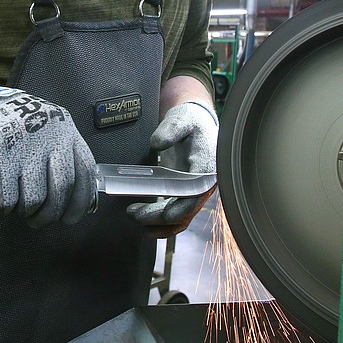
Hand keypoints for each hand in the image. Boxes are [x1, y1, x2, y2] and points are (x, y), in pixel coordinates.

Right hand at [0, 78, 96, 225]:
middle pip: (62, 189)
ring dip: (21, 211)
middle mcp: (47, 132)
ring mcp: (22, 143)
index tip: (69, 217)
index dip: (80, 201)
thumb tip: (69, 198)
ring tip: (9, 201)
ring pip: (33, 200)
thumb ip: (54, 153)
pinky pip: (6, 201)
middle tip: (37, 220)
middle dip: (49, 214)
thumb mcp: (36, 126)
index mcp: (61, 125)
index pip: (85, 170)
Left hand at [127, 101, 218, 236]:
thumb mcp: (182, 119)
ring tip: (135, 215)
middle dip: (160, 217)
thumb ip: (170, 130)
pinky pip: (175, 213)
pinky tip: (145, 223)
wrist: (195, 121)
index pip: (197, 194)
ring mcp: (193, 190)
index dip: (182, 208)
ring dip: (158, 222)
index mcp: (207, 167)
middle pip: (185, 210)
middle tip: (136, 213)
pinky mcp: (183, 191)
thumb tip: (157, 143)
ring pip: (180, 216)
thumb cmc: (191, 121)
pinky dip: (161, 222)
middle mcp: (203, 183)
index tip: (165, 215)